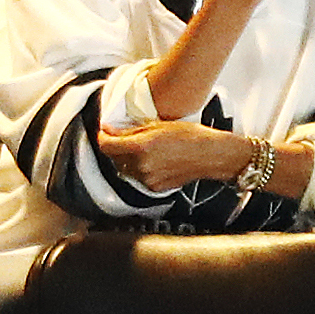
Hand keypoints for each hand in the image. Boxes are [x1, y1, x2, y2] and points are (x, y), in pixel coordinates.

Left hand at [96, 119, 250, 192]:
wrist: (211, 155)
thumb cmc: (192, 137)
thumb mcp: (159, 126)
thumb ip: (132, 131)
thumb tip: (112, 132)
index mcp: (140, 147)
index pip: (106, 146)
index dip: (103, 137)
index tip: (106, 132)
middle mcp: (141, 166)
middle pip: (114, 158)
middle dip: (117, 147)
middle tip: (127, 138)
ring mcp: (148, 179)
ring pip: (125, 169)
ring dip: (127, 159)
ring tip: (143, 150)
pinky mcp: (155, 187)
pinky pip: (138, 178)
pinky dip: (140, 170)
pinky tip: (153, 161)